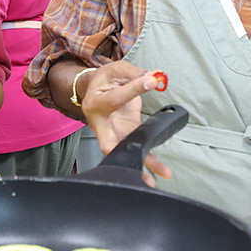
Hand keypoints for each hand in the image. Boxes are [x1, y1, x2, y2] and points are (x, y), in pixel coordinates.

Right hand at [79, 62, 172, 185]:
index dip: (134, 89)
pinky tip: (157, 174)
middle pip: (109, 142)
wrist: (94, 90)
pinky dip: (146, 161)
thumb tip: (156, 76)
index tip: (152, 81)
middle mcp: (101, 123)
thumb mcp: (117, 70)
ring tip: (151, 180)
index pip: (116, 98)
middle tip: (128, 162)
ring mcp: (112, 133)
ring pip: (124, 152)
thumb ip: (135, 74)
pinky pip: (135, 149)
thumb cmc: (105, 80)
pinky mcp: (125, 136)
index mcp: (96, 102)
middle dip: (120, 153)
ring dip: (139, 164)